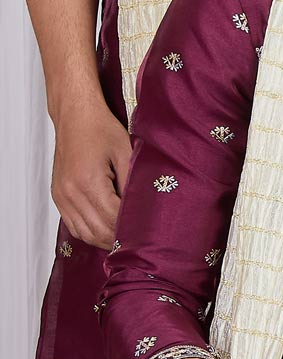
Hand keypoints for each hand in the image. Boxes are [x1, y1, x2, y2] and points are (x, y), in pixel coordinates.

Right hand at [50, 88, 130, 246]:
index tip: (147, 233)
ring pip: (85, 234)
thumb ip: (132, 183)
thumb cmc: (100, 129)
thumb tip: (141, 211)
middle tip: (140, 242)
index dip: (132, 229)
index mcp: (88, 181)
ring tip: (125, 239)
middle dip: (120, 240)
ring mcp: (61, 196)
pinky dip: (91, 233)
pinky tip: (107, 229)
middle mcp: (70, 192)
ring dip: (105, 240)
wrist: (74, 116)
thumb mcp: (126, 153)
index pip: (113, 219)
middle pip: (99, 231)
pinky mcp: (58, 197)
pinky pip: (74, 226)